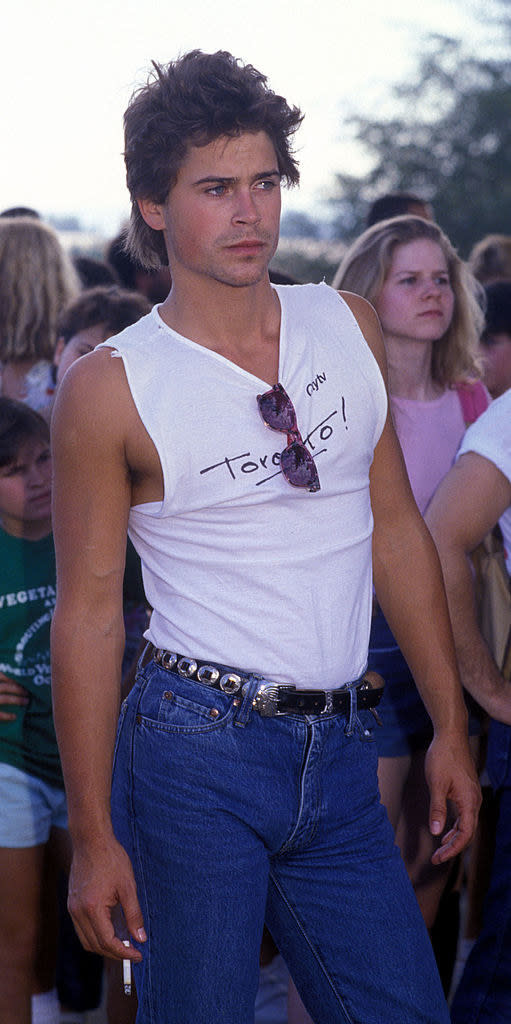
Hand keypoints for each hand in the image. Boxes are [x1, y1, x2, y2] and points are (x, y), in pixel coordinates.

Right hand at [0, 674, 29, 720]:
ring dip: (16, 700)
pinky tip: (14, 716)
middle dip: (18, 689)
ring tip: (26, 701)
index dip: (11, 678)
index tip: (22, 680)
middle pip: (4, 687)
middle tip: (27, 691)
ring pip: (3, 699)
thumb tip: (9, 679)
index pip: (0, 675)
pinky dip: (7, 715)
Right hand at [68, 832, 146, 960]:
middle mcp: (78, 912)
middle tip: (133, 951)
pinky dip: (95, 934)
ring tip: (123, 943)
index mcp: (93, 908)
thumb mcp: (128, 886)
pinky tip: (110, 929)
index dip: (123, 953)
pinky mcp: (72, 903)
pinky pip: (82, 928)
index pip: (107, 942)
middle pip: (95, 945)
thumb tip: (140, 938)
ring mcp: (73, 908)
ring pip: (86, 939)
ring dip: (104, 946)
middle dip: (114, 952)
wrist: (91, 840)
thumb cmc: (111, 859)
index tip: (138, 955)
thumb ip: (134, 914)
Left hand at [424, 732, 480, 864]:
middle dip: (452, 848)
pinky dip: (455, 826)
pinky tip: (445, 830)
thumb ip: (437, 808)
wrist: (451, 735)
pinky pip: (465, 815)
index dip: (452, 850)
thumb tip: (436, 832)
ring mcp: (472, 796)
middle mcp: (474, 801)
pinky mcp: (467, 791)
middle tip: (436, 858)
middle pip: (467, 833)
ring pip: (467, 825)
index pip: (465, 834)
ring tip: (439, 849)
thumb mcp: (436, 783)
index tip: (438, 858)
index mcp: (469, 801)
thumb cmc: (442, 757)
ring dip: (454, 838)